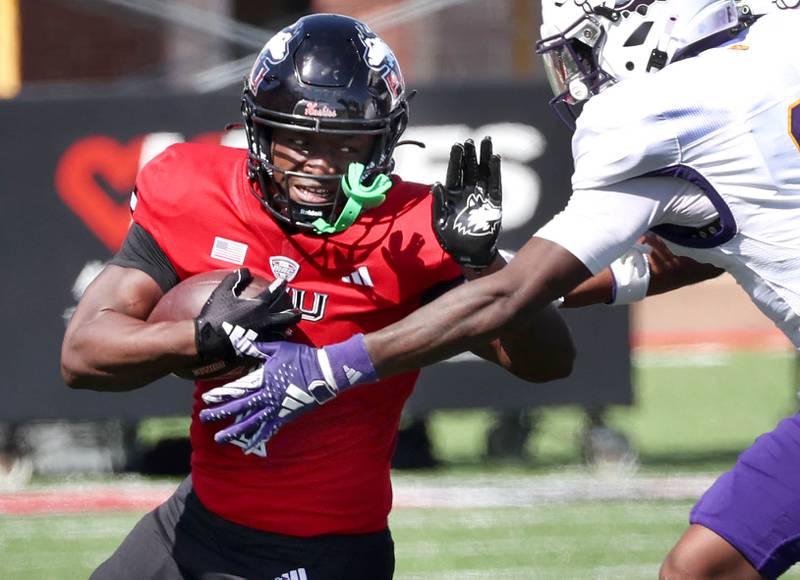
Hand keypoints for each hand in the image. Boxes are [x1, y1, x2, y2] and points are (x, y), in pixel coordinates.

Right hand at [194, 269, 299, 362]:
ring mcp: (263, 335)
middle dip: (294, 313)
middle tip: (298, 311)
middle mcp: (265, 320)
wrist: (209, 340)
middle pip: (287, 317)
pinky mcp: (258, 347)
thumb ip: (234, 279)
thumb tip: (245, 270)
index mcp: (257, 306)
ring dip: (287, 328)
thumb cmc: (215, 315)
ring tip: (290, 328)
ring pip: (281, 332)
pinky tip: (276, 342)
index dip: (280, 285)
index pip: (273, 293)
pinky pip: (271, 344)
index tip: (285, 281)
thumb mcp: (222, 293)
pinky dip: (276, 341)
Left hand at [199, 334, 377, 449]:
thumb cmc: (302, 358)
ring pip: (251, 423)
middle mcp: (267, 397)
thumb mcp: (278, 348)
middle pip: (240, 407)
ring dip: (234, 432)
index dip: (222, 394)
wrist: (325, 373)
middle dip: (220, 413)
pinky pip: (269, 430)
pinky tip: (247, 448)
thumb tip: (238, 340)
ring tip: (219, 439)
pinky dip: (257, 439)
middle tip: (204, 418)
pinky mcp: (285, 417)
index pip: (238, 389)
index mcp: (264, 379)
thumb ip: (257, 347)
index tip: (206, 398)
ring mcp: (276, 409)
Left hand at [432, 137, 501, 269]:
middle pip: (468, 169)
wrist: (471, 254)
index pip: (454, 173)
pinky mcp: (494, 203)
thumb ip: (439, 203)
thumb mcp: (440, 223)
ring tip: (486, 142)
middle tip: (471, 140)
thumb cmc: (453, 239)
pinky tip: (495, 159)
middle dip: (469, 155)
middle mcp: (467, 192)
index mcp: (452, 195)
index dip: (456, 160)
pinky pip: (495, 184)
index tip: (457, 146)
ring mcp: (481, 197)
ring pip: (483, 173)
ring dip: (484, 158)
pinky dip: (495, 172)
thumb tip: (436, 184)